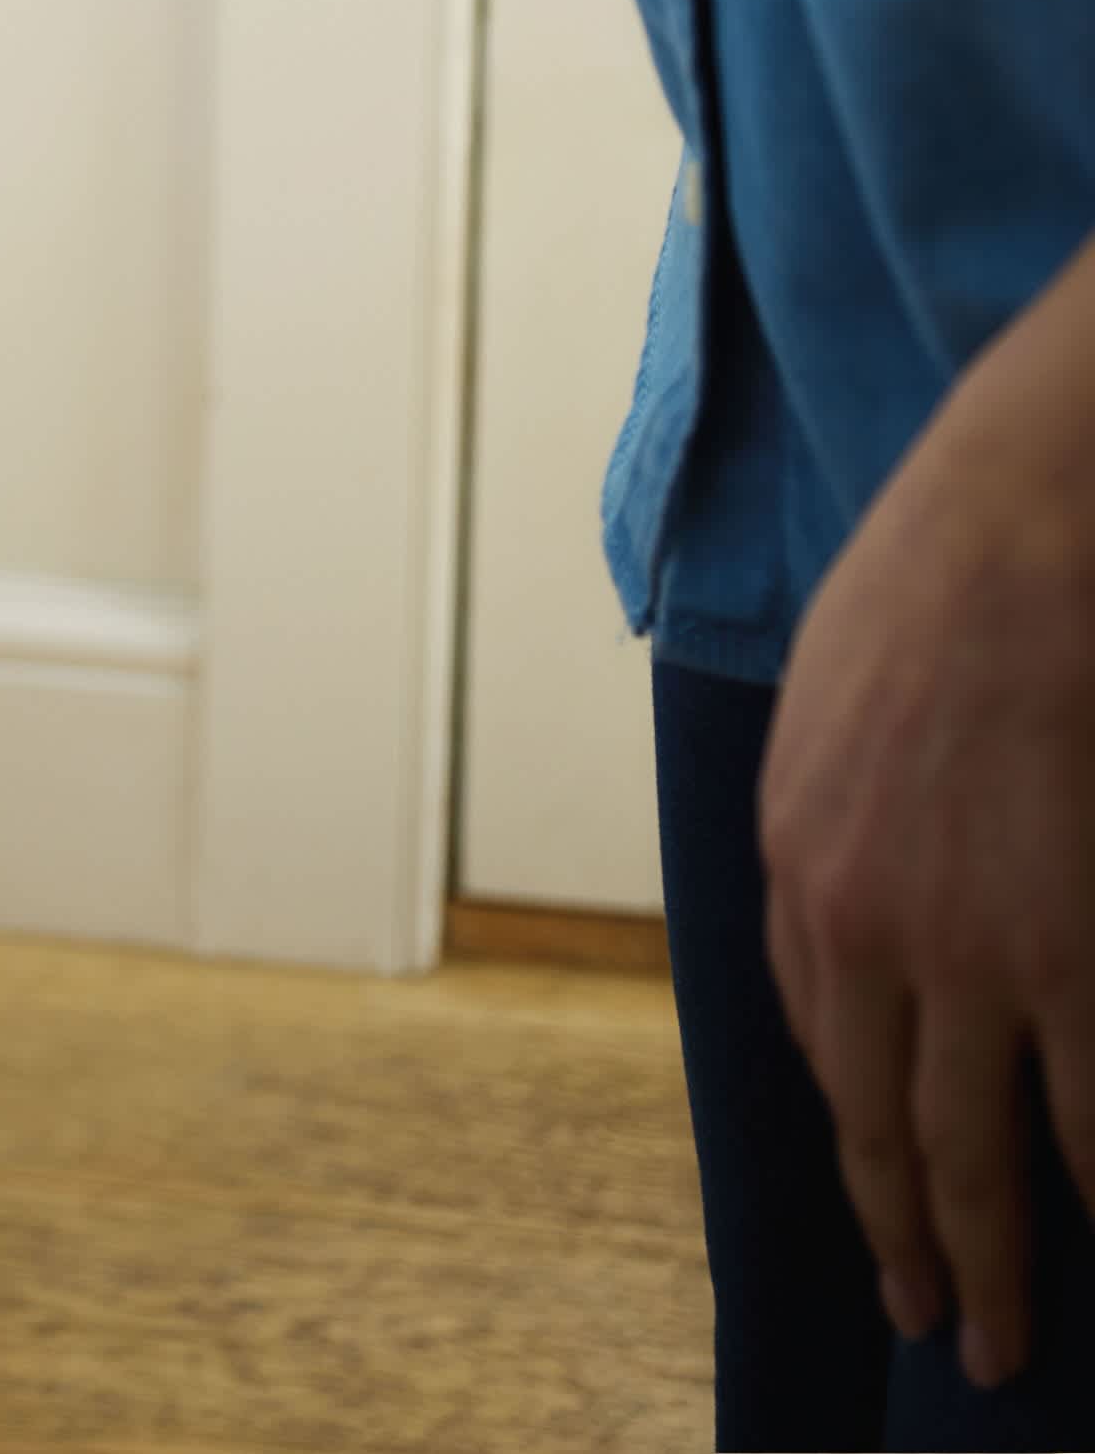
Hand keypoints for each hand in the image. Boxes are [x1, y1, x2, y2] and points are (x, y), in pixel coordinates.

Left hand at [762, 237, 1094, 1391]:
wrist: (1027, 526)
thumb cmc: (936, 591)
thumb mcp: (828, 714)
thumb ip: (841, 824)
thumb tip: (867, 893)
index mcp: (798, 870)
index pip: (824, 1044)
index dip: (860, 1134)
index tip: (887, 1195)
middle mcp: (864, 931)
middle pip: (883, 1127)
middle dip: (910, 1243)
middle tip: (936, 1326)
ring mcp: (974, 949)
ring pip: (979, 1151)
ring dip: (995, 1258)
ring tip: (999, 1337)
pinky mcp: (1074, 947)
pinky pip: (1093, 1111)